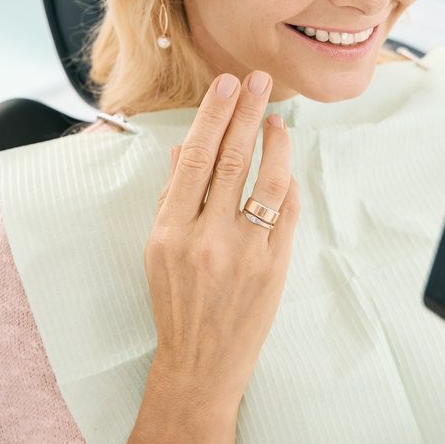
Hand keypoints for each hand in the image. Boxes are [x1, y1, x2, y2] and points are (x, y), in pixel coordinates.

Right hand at [143, 70, 300, 407]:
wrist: (201, 362)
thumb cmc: (175, 302)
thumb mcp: (157, 249)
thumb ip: (169, 197)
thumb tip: (180, 148)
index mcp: (171, 230)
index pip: (193, 157)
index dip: (212, 115)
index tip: (225, 85)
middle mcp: (207, 237)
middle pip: (230, 159)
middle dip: (246, 113)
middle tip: (257, 81)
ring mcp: (244, 253)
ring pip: (266, 180)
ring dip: (274, 142)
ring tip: (276, 118)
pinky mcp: (274, 267)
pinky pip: (286, 212)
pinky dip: (287, 183)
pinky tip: (284, 165)